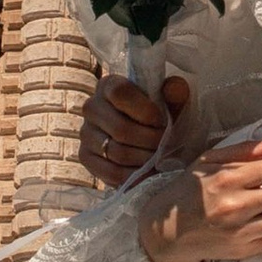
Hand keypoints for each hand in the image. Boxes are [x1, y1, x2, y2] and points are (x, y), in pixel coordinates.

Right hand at [79, 72, 184, 188]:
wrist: (146, 140)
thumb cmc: (158, 116)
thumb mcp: (170, 103)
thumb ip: (175, 93)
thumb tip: (175, 87)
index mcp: (108, 85)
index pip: (120, 93)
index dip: (145, 111)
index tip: (162, 122)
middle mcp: (91, 107)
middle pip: (120, 128)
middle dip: (150, 140)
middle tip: (165, 145)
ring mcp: (85, 133)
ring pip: (116, 152)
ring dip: (144, 159)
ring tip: (159, 158)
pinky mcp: (86, 157)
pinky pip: (111, 172)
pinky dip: (135, 176)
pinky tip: (148, 172)